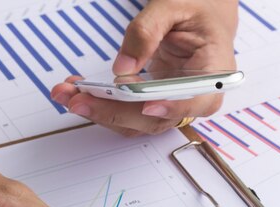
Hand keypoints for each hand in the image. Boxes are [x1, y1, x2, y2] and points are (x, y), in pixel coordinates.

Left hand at [51, 0, 237, 135]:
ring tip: (65, 93)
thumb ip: (147, 31)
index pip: (199, 98)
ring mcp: (172, 104)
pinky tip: (76, 90)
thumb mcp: (173, 5)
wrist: (200, 14)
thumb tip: (122, 67)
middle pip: (155, 118)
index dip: (173, 107)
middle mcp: (195, 95)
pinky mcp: (152, 104)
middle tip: (77, 99)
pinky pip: (126, 112)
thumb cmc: (196, 7)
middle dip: (112, 111)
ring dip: (98, 111)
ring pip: (135, 122)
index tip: (148, 105)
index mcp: (214, 69)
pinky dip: (100, 104)